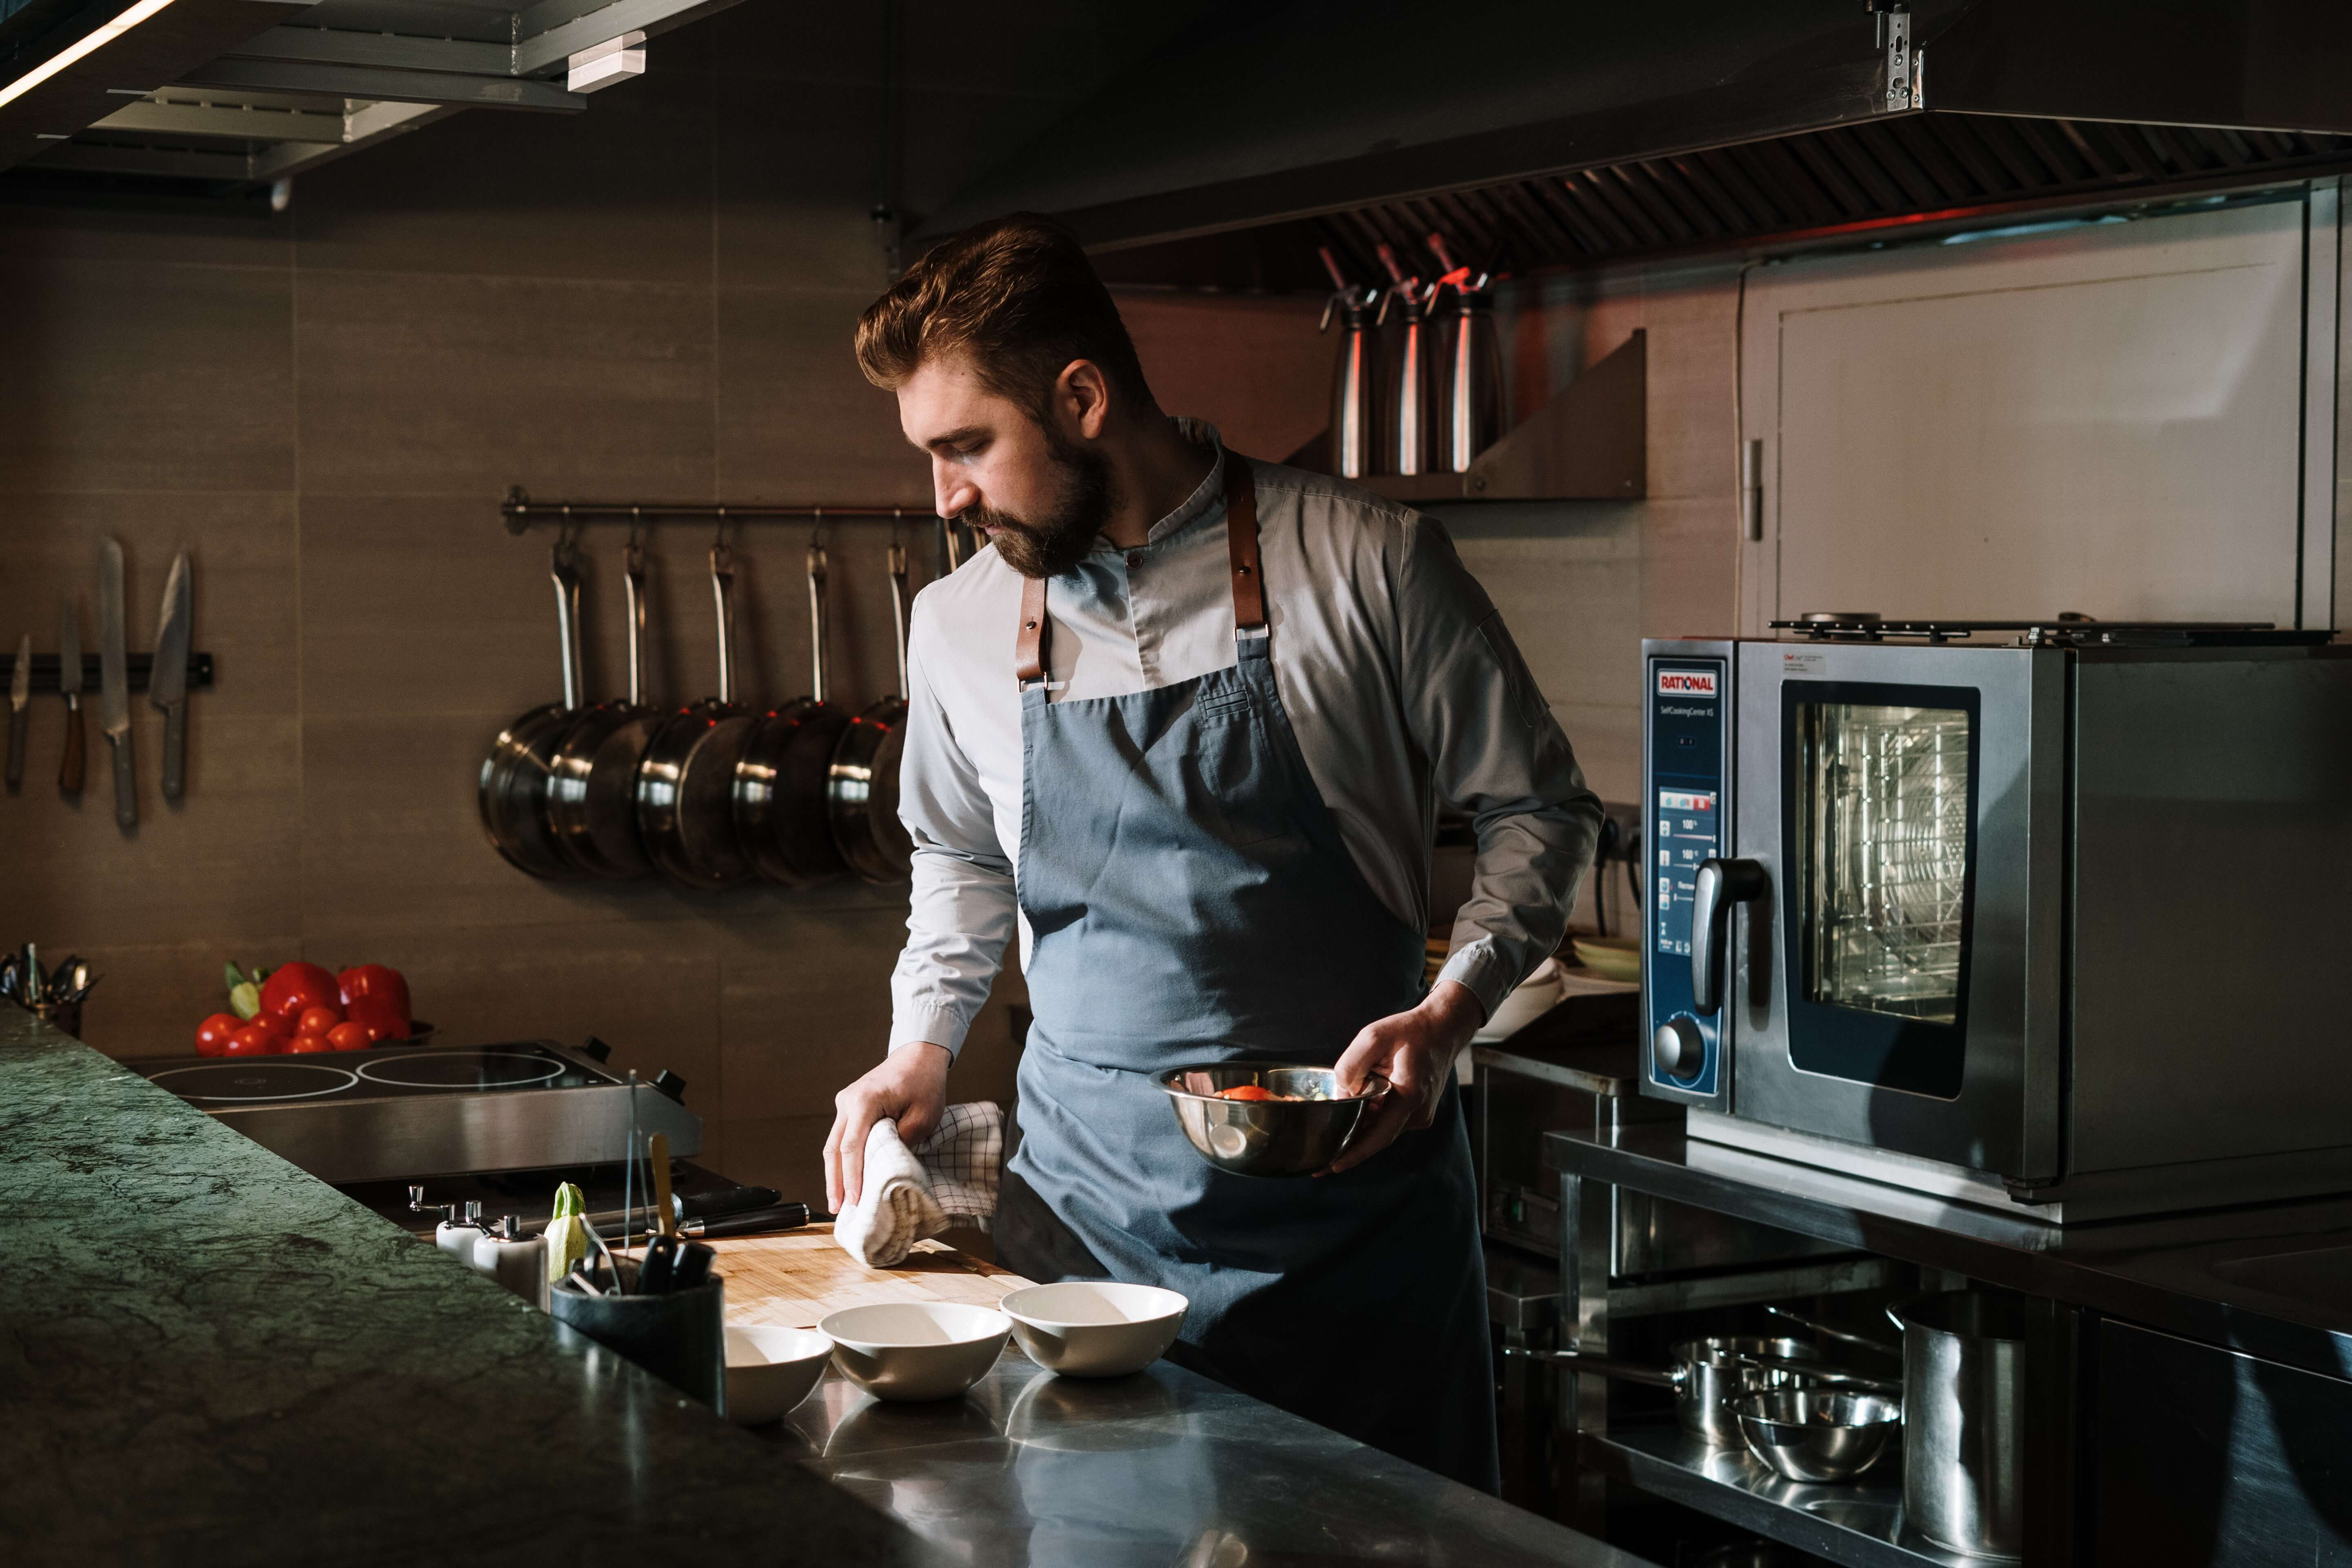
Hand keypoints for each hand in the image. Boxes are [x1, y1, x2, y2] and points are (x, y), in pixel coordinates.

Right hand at [825, 1041, 950, 1212]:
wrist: (918, 1055)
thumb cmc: (924, 1083)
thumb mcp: (923, 1116)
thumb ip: (902, 1142)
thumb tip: (885, 1167)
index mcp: (865, 1101)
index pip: (852, 1147)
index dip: (852, 1178)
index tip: (855, 1201)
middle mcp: (848, 1101)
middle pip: (834, 1149)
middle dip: (835, 1181)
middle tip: (836, 1209)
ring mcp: (845, 1103)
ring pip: (833, 1144)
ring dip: (836, 1173)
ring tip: (838, 1201)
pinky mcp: (849, 1107)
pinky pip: (842, 1136)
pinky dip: (843, 1159)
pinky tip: (846, 1178)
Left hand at [1322, 980, 1484, 1175]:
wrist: (1442, 1029)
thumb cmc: (1410, 1031)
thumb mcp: (1374, 1037)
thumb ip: (1352, 1065)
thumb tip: (1341, 1095)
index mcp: (1410, 1096)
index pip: (1379, 1136)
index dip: (1355, 1154)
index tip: (1333, 1166)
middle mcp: (1418, 1113)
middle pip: (1378, 1138)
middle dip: (1349, 1148)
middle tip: (1319, 1164)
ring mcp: (1421, 1115)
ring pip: (1382, 1130)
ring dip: (1360, 1130)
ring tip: (1330, 1136)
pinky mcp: (1418, 1112)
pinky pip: (1389, 1122)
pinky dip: (1371, 1120)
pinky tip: (1354, 1113)